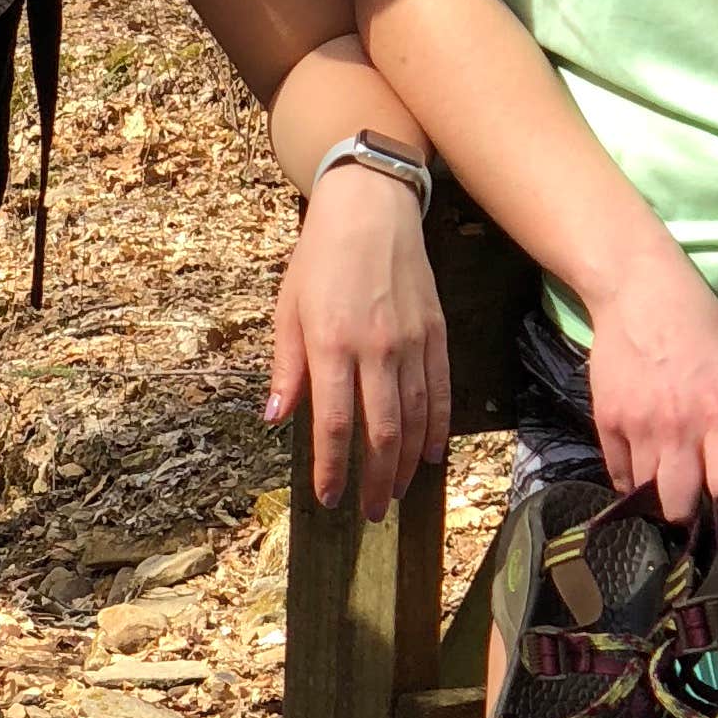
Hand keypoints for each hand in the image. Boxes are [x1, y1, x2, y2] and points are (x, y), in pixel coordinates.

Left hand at [267, 161, 450, 516]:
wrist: (372, 206)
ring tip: (394, 492)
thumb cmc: (320, 258)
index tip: (330, 498)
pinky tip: (430, 455)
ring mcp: (411, 342)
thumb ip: (287, 368)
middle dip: (374, 480)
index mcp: (332, 344)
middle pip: (382, 432)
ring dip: (405, 463)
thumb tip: (276, 419)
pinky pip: (440, 392)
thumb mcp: (288, 310)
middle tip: (368, 511)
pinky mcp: (435, 333)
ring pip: (416, 418)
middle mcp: (375, 348)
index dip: (333, 468)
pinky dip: (437, 429)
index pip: (336, 424)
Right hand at [578, 247, 717, 523]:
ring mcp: (638, 427)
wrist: (641, 294)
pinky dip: (630, 481)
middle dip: (691, 515)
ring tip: (670, 487)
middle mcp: (679, 428)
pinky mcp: (607, 422)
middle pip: (679, 504)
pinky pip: (616, 474)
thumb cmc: (707, 331)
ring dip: (660, 498)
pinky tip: (644, 470)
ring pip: (646, 493)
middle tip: (696, 506)